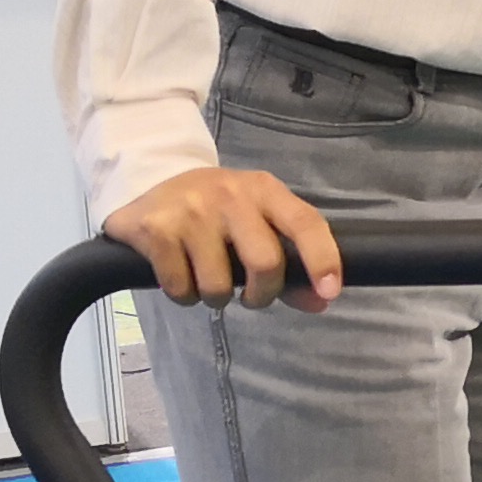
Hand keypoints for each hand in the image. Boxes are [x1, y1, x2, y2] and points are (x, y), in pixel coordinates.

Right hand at [103, 166, 342, 310]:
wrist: (151, 180)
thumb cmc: (218, 211)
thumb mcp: (257, 222)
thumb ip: (290, 263)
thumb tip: (321, 302)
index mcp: (264, 190)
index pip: (305, 222)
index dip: (323, 259)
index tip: (330, 291)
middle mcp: (230, 194)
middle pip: (265, 263)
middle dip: (262, 295)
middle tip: (252, 297)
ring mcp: (191, 210)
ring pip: (218, 285)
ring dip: (216, 298)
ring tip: (207, 278)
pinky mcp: (156, 229)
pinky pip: (181, 288)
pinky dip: (184, 296)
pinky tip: (180, 274)